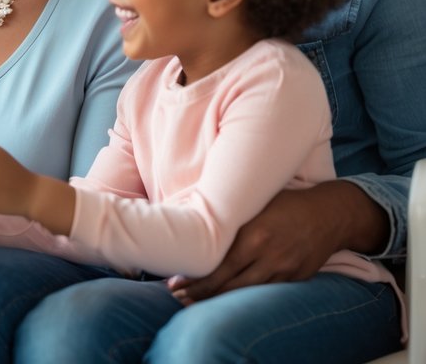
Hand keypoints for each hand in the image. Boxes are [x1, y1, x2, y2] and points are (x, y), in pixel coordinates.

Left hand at [169, 182, 385, 303]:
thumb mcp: (255, 203)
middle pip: (228, 285)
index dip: (195, 279)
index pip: (218, 267)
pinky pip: (267, 292)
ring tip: (193, 303)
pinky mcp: (296, 278)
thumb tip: (195, 223)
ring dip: (218, 300)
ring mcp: (284, 270)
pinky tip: (228, 299)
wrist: (331, 213)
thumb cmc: (286, 202)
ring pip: (246, 293)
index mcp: (254, 236)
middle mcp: (268, 257)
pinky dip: (245, 297)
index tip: (173, 284)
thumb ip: (230, 217)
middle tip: (177, 297)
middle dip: (200, 294)